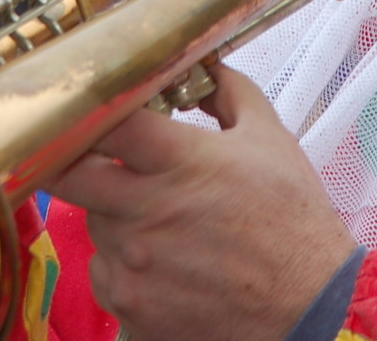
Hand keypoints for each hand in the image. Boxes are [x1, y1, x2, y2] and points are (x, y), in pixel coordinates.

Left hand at [48, 63, 355, 340]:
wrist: (310, 309)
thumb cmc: (293, 225)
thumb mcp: (271, 140)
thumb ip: (230, 93)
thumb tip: (204, 66)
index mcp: (178, 160)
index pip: (102, 121)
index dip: (92, 111)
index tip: (98, 110)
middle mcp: (146, 211)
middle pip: (66, 174)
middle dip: (74, 161)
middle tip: (98, 160)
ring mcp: (133, 263)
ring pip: (91, 223)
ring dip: (112, 215)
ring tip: (160, 220)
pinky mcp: (130, 306)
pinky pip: (102, 273)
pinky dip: (122, 265)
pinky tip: (163, 262)